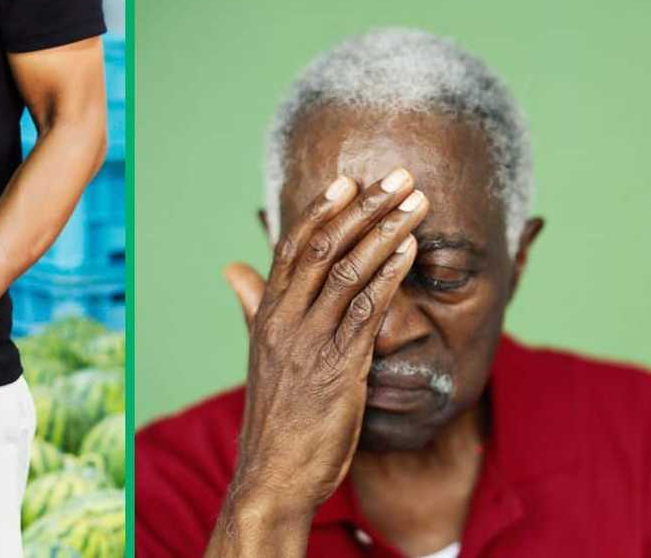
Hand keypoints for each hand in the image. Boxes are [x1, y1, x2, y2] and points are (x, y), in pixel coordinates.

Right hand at [221, 169, 428, 526]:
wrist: (273, 474)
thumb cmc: (275, 414)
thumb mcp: (259, 354)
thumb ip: (253, 306)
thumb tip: (233, 269)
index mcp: (266, 315)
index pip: (291, 248)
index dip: (321, 211)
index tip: (349, 182)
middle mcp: (285, 321)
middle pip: (323, 248)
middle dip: (365, 208)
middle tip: (399, 178)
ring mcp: (310, 342)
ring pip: (348, 271)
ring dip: (387, 232)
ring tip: (417, 203)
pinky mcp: (339, 368)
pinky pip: (367, 311)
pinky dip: (390, 276)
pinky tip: (411, 251)